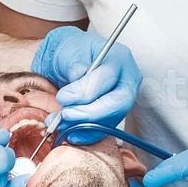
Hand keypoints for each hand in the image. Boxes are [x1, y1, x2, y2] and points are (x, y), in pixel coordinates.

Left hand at [30, 26, 142, 142]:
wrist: (71, 59)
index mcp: (118, 57)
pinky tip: (71, 134)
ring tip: (60, 123)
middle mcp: (127, 79)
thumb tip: (76, 87)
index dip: (83, 92)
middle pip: (117, 103)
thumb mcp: (69, 52)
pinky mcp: (115, 113)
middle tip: (64, 115)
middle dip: (89, 114)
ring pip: (111, 119)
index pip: (106, 79)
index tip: (62, 97)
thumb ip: (74, 68)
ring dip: (84, 126)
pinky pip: (105, 129)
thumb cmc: (72, 51)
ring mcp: (124, 98)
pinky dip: (88, 135)